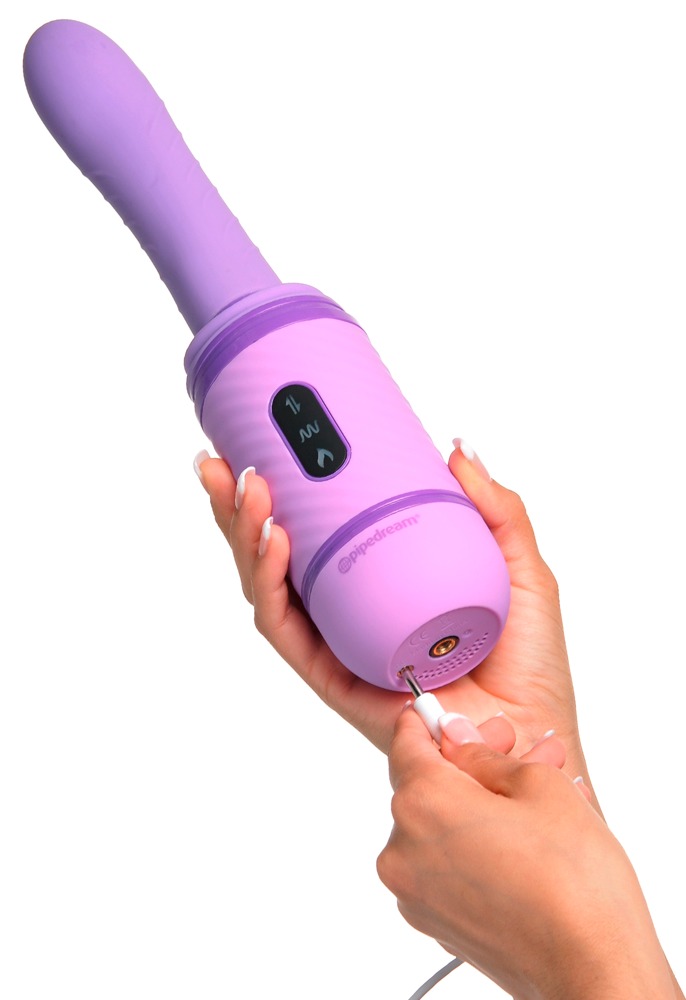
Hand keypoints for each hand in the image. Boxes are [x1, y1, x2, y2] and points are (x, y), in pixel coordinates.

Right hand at [194, 443, 585, 779]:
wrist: (534, 734)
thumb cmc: (528, 661)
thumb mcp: (516, 563)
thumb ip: (494, 507)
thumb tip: (455, 446)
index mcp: (376, 585)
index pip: (315, 532)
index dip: (281, 490)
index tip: (259, 441)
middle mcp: (346, 614)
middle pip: (275, 555)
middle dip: (239, 507)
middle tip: (221, 460)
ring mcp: (336, 646)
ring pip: (268, 588)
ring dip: (246, 535)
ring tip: (248, 488)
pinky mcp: (334, 678)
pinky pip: (288, 630)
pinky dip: (272, 585)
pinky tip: (276, 541)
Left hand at [377, 706, 676, 998]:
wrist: (592, 969)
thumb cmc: (572, 883)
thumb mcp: (538, 785)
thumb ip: (484, 754)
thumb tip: (458, 738)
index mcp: (421, 803)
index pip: (406, 741)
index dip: (431, 721)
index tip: (450, 717)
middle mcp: (403, 848)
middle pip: (425, 785)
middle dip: (470, 764)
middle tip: (515, 752)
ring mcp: (415, 891)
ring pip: (439, 826)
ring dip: (477, 805)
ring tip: (534, 800)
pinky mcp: (433, 922)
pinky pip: (444, 864)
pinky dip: (472, 844)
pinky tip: (520, 839)